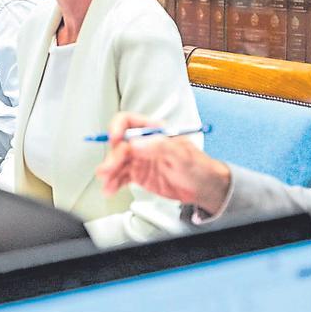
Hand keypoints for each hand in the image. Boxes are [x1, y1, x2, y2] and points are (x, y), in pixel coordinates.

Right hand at [96, 112, 232, 214]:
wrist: (204, 188)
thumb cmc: (198, 166)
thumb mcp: (183, 155)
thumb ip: (160, 146)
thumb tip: (135, 143)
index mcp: (154, 131)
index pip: (129, 122)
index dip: (118, 128)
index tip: (114, 139)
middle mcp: (144, 143)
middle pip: (119, 145)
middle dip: (112, 157)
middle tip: (108, 170)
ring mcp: (140, 159)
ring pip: (117, 162)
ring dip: (109, 172)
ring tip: (106, 184)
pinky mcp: (138, 174)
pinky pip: (121, 176)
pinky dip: (113, 182)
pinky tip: (110, 189)